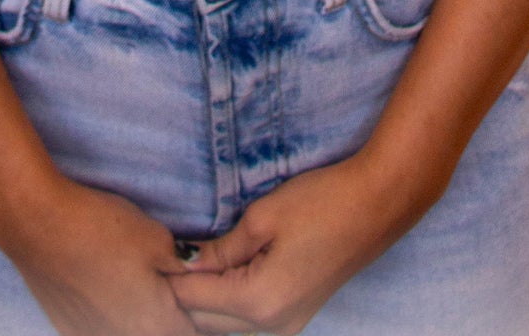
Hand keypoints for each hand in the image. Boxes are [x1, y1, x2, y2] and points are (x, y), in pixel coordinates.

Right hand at [0, 174, 197, 335]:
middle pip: (168, 334)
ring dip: (144, 317)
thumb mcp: (157, 239)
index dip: (209, 309)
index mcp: (158, 327)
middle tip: (174, 281)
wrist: (37, 226)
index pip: (200, 331)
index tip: (209, 289)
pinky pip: (106, 330)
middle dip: (179, 315)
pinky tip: (110, 289)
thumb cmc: (102, 229)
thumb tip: (199, 275)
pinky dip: (115, 316)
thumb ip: (186, 265)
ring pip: (134, 333)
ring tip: (140, 283)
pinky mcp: (71, 330)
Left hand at [170, 150, 427, 334]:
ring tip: (190, 263)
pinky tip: (219, 274)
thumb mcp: (261, 219)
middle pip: (206, 322)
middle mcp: (273, 326)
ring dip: (206, 301)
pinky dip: (228, 301)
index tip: (153, 253)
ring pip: (227, 324)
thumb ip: (221, 250)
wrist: (375, 206)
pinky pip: (248, 319)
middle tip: (166, 257)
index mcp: (259, 302)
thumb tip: (185, 263)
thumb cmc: (319, 204)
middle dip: (184, 293)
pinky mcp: (297, 315)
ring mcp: (288, 325)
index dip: (170, 276)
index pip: (194, 300)